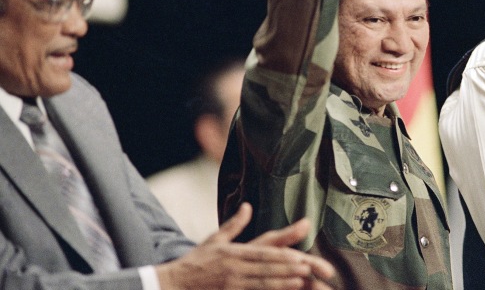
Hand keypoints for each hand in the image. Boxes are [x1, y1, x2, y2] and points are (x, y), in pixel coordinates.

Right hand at [156, 203, 334, 289]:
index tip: (300, 253)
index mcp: (234, 252)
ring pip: (262, 281)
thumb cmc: (195, 262)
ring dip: (283, 279)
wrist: (172, 283)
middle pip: (267, 266)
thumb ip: (234, 225)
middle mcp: (235, 266)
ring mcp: (232, 283)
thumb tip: (247, 206)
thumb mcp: (214, 241)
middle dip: (289, 266)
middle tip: (309, 266)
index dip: (282, 253)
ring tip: (303, 279)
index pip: (263, 250)